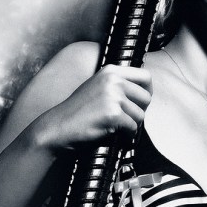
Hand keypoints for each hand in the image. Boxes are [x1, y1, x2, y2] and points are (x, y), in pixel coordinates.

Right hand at [33, 65, 152, 152]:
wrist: (59, 126)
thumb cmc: (80, 111)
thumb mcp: (99, 87)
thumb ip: (119, 84)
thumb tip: (145, 92)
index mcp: (111, 71)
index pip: (146, 76)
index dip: (148, 91)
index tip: (141, 102)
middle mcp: (113, 80)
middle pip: (146, 97)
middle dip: (140, 111)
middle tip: (127, 119)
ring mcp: (112, 96)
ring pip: (141, 115)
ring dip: (132, 125)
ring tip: (116, 126)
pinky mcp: (112, 114)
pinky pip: (133, 127)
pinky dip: (127, 135)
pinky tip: (115, 134)